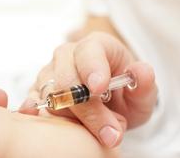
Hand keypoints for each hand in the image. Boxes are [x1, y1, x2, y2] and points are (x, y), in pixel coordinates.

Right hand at [20, 32, 157, 147]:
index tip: (99, 88)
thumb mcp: (142, 92)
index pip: (88, 50)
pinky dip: (35, 107)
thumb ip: (145, 83)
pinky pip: (34, 97)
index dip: (92, 68)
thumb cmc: (125, 94)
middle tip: (108, 131)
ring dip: (70, 116)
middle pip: (66, 75)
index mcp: (96, 46)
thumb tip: (141, 72)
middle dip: (85, 105)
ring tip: (94, 132)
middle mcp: (69, 55)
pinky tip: (38, 113)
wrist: (110, 103)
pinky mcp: (40, 89)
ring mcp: (51, 71)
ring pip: (51, 90)